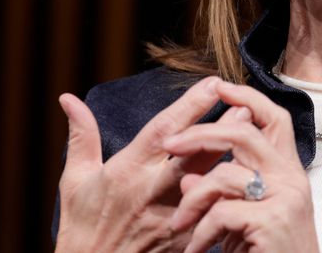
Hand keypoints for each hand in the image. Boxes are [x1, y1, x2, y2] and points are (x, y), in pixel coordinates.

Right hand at [55, 76, 241, 252]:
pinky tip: (247, 178)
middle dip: (219, 128)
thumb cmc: (82, 227)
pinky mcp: (182, 239)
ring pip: (207, 182)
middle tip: (244, 102)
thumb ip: (81, 136)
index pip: (162, 132)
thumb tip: (69, 99)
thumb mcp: (75, 180)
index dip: (188, 107)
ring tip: (252, 134)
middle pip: (193, 155)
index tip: (211, 84)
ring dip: (229, 157)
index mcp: (126, 171)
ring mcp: (169, 217)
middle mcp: (150, 192)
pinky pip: (209, 212)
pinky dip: (228, 193)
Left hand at [162, 80, 318, 252]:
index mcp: (287, 172)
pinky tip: (197, 249)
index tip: (219, 88)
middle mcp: (291, 179)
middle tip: (171, 145)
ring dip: (192, 202)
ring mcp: (285, 199)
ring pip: (224, 175)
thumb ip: (219, 195)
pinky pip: (221, 213)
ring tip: (180, 226)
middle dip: (200, 134)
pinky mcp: (272, 222)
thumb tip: (189, 177)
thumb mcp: (239, 222)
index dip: (247, 99)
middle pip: (243, 134)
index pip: (274, 118)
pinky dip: (201, 232)